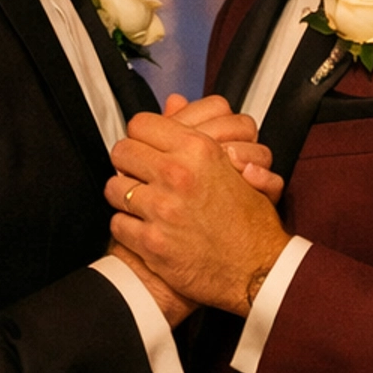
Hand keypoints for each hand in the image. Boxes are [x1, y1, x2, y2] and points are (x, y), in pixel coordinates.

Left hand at [109, 111, 289, 315]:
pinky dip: (127, 227)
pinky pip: (117, 223)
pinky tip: (143, 229)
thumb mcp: (236, 166)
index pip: (141, 124)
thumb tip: (174, 101)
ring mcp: (162, 209)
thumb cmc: (250, 222)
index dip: (141, 137)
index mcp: (199, 149)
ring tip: (140, 204)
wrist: (258, 271)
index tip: (145, 149)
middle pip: (122, 152)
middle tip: (139, 176)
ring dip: (124, 196)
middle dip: (128, 164)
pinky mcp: (151, 241)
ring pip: (114, 188)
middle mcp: (177, 174)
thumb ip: (200, 132)